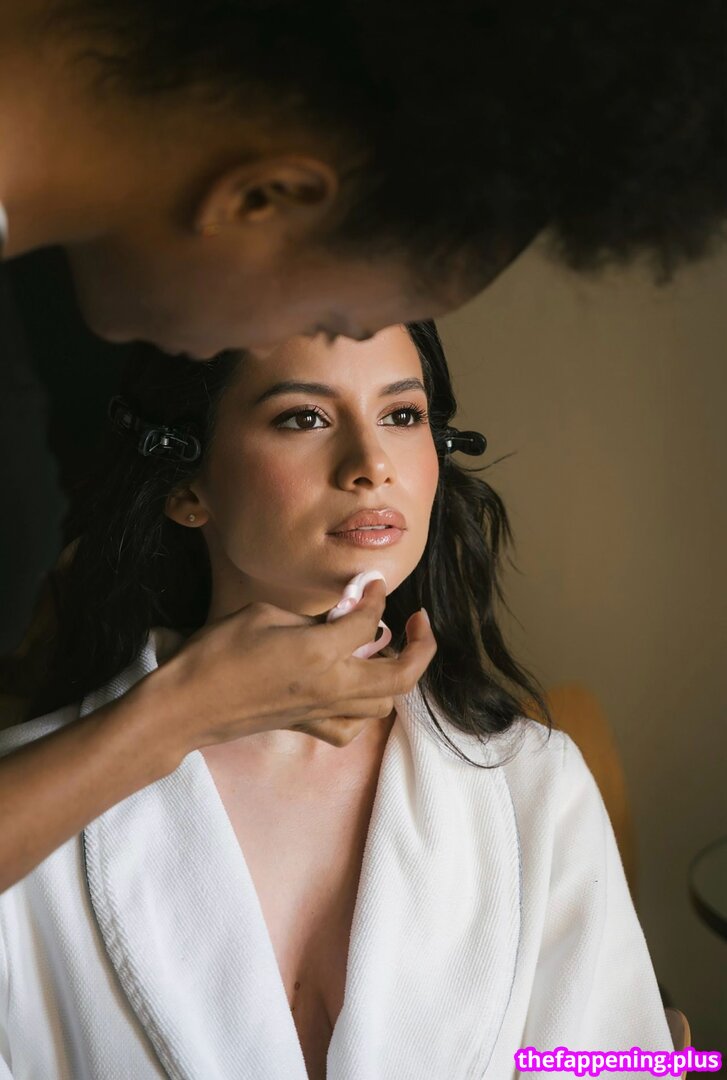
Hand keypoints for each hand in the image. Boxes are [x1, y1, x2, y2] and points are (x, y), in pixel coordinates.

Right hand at [135, 580, 435, 762]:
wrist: (188, 705)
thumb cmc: (218, 653)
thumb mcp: (265, 613)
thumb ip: (310, 614)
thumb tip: (338, 612)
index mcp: (322, 651)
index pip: (370, 619)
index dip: (376, 594)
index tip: (373, 582)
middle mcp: (332, 686)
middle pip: (401, 673)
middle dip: (421, 644)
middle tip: (419, 621)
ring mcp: (323, 712)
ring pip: (385, 703)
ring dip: (395, 676)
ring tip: (387, 652)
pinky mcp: (308, 727)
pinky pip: (353, 726)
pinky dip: (363, 710)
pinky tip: (354, 690)